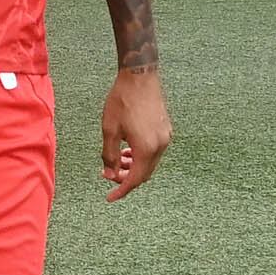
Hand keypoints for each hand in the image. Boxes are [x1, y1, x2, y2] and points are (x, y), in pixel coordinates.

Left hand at [96, 68, 170, 201]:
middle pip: (145, 173)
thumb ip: (109, 155)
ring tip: (118, 160)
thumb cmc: (122, 100)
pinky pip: (154, 151)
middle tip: (109, 174)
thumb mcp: (109, 130)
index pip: (135, 179)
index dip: (122, 190)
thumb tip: (109, 174)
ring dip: (134, 166)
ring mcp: (166, 137)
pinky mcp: (166, 129)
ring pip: (150, 162)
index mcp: (147, 148)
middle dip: (127, 178)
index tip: (110, 198)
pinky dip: (142, 156)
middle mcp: (161, 145)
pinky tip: (129, 148)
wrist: (140, 76)